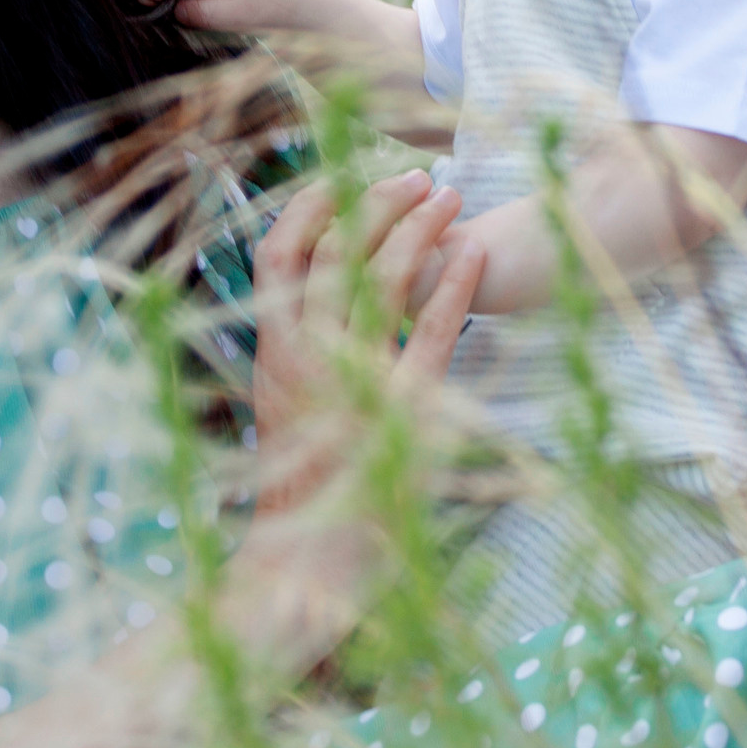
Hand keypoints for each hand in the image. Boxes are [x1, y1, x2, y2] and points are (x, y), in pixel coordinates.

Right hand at [248, 170, 483, 514]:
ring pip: (381, 278)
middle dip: (376, 203)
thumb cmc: (303, 493)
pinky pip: (432, 330)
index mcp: (271, 355)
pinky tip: (475, 256)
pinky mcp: (402, 410)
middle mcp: (303, 359)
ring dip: (418, 228)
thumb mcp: (282, 412)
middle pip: (335, 251)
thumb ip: (298, 357)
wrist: (307, 570)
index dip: (308, 207)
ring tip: (451, 198)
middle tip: (417, 178)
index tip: (341, 177)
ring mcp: (352, 382)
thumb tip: (317, 306)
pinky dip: (454, 285)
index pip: (277, 255)